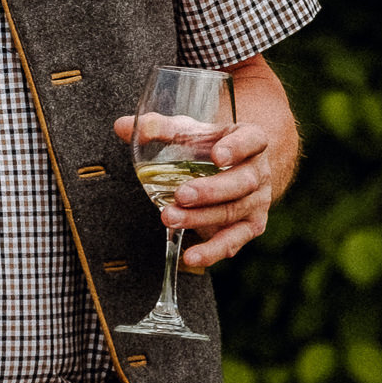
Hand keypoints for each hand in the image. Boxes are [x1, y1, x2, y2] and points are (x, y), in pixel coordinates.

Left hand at [109, 54, 298, 271]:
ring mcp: (257, 201)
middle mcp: (259, 172)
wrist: (237, 167)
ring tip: (169, 219)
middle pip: (241, 182)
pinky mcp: (250, 226)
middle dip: (209, 191)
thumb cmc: (209, 145)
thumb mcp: (189, 130)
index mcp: (251, 140)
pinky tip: (191, 256)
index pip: (251, 140)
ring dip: (201, 219)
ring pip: (233, 212)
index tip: (217, 155)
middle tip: (181, 195)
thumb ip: (158, 128)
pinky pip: (233, 241)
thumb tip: (121, 126)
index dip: (237, 148)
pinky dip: (213, 250)